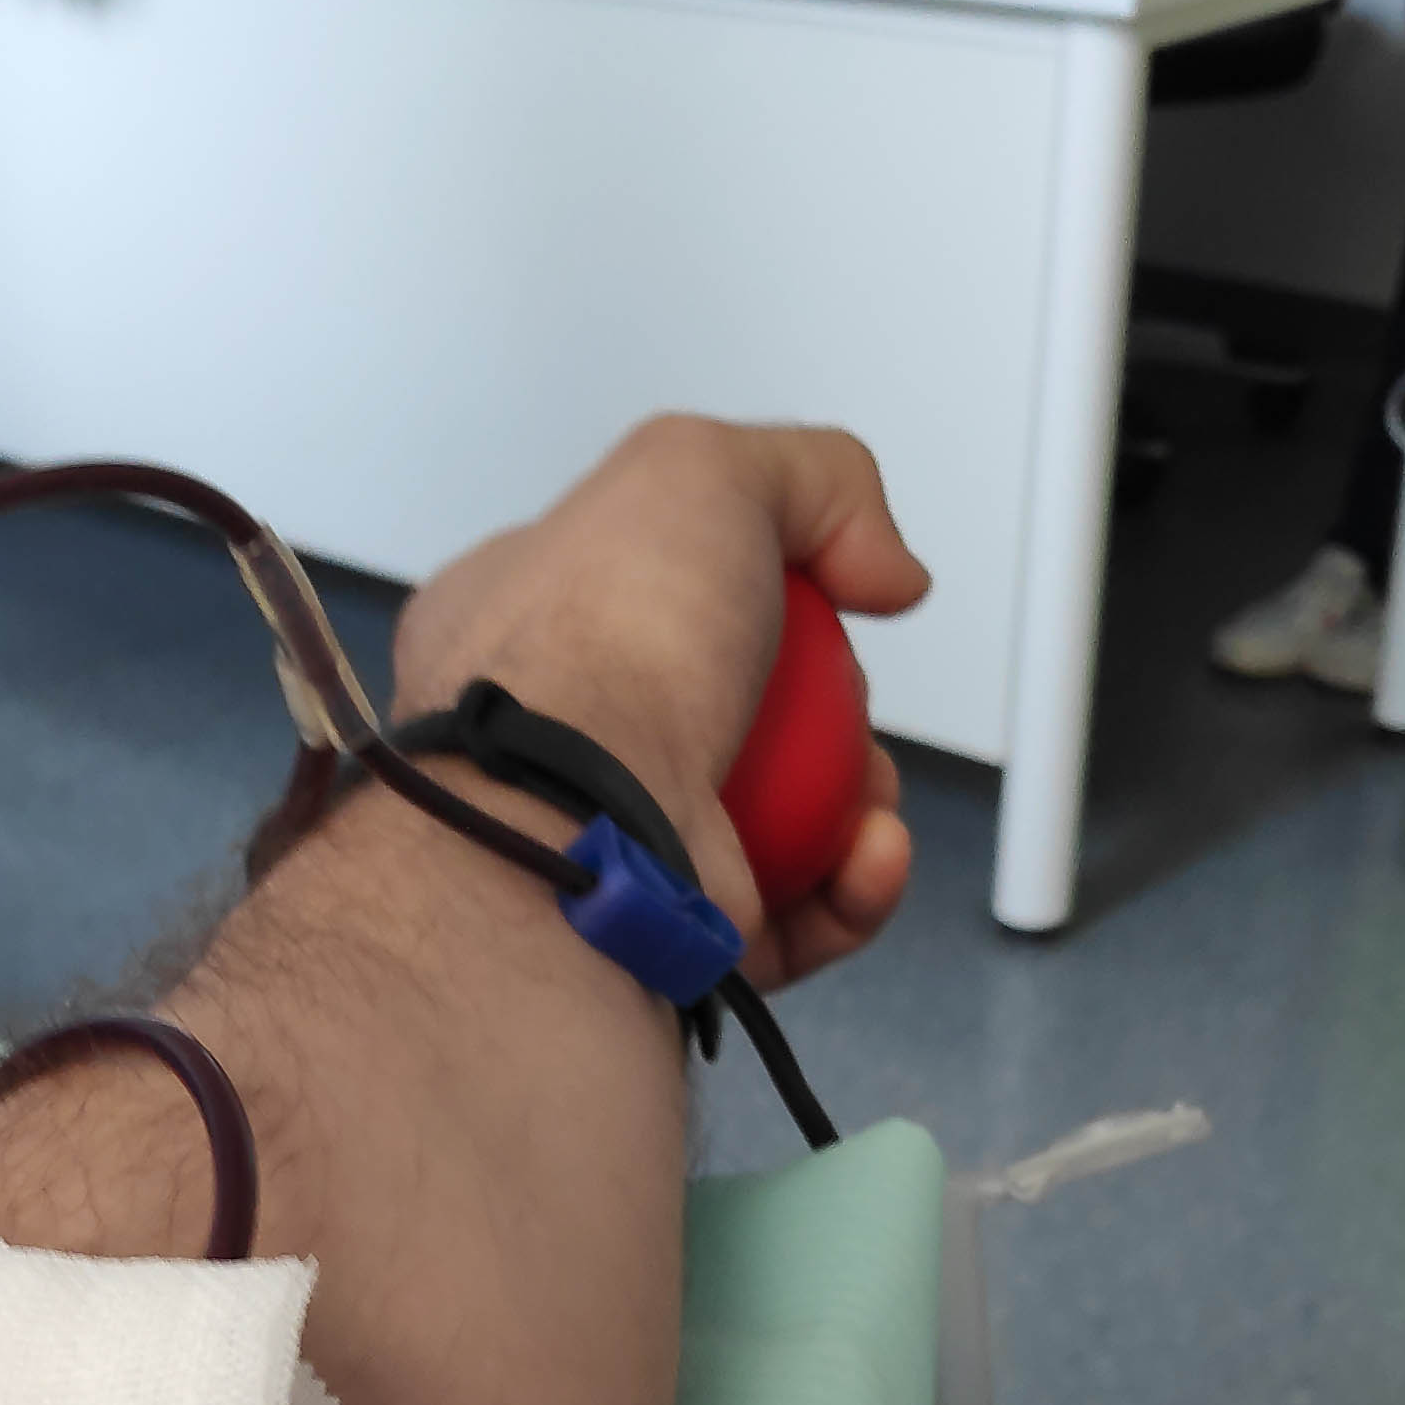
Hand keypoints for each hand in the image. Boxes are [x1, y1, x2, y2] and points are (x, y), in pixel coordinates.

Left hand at [391, 417, 927, 986]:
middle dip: (827, 713)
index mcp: (521, 625)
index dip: (747, 588)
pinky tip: (871, 853)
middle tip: (850, 704)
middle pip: (729, 716)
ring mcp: (611, 844)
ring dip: (854, 803)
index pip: (642, 595)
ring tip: (873, 792)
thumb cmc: (600, 647)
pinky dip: (848, 888)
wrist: (577, 817)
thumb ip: (809, 477)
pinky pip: (788, 918)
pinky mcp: (666, 933)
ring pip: (771, 826)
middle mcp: (556, 743)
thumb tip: (884, 566)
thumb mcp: (699, 472)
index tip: (816, 593)